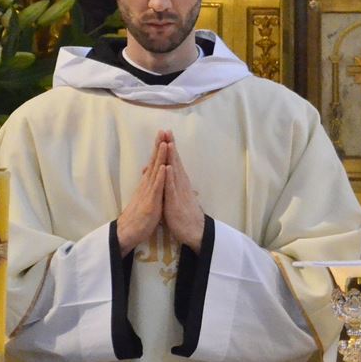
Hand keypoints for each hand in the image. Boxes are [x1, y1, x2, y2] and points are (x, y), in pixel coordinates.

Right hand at [115, 134, 166, 255]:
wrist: (129, 233)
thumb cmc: (139, 215)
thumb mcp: (145, 196)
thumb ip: (148, 183)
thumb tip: (148, 171)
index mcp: (148, 183)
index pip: (155, 162)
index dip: (159, 148)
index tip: (164, 134)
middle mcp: (147, 185)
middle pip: (154, 162)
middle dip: (159, 146)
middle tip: (163, 130)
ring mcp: (149, 192)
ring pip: (155, 171)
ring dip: (160, 157)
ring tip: (165, 143)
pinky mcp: (151, 202)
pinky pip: (156, 188)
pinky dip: (160, 177)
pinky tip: (164, 167)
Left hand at [161, 133, 206, 251]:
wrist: (195, 231)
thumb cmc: (184, 214)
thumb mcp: (174, 196)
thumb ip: (170, 184)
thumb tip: (166, 173)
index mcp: (179, 182)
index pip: (173, 161)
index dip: (169, 147)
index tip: (165, 133)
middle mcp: (181, 183)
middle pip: (175, 161)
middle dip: (170, 145)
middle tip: (167, 130)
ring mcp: (179, 191)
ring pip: (175, 171)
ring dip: (171, 157)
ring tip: (169, 142)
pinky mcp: (176, 201)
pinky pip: (172, 187)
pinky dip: (170, 176)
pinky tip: (168, 167)